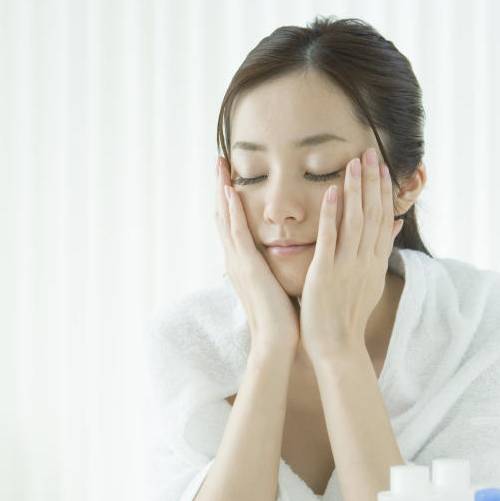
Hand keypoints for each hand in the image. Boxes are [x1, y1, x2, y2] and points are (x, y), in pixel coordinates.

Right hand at [214, 156, 299, 355]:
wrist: (276, 341)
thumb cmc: (280, 316)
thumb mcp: (274, 283)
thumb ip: (273, 266)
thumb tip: (280, 253)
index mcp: (243, 261)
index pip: (232, 223)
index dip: (229, 198)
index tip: (229, 175)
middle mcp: (236, 258)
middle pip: (223, 215)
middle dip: (220, 187)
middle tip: (219, 160)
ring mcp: (238, 261)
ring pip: (225, 218)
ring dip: (221, 190)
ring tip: (220, 165)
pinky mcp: (246, 266)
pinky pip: (237, 233)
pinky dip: (231, 211)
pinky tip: (230, 192)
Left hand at [299, 148, 403, 361]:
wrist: (337, 346)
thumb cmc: (348, 316)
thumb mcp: (371, 280)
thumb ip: (381, 250)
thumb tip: (397, 223)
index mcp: (375, 261)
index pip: (383, 218)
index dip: (382, 190)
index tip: (381, 165)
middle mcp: (366, 260)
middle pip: (372, 213)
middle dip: (371, 181)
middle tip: (370, 152)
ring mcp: (347, 266)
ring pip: (355, 221)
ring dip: (355, 190)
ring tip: (354, 162)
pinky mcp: (327, 273)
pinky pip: (330, 239)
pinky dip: (331, 215)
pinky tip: (329, 192)